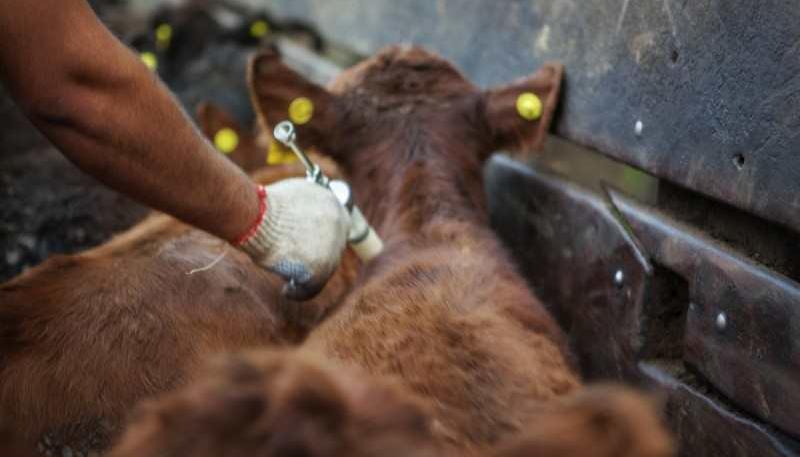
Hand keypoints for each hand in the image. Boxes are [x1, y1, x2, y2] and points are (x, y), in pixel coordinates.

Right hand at [238, 178, 349, 299]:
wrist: (259, 216)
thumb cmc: (264, 205)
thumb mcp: (291, 195)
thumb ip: (303, 208)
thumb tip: (299, 221)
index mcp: (332, 202)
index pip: (337, 224)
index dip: (323, 237)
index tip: (310, 246)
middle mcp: (339, 223)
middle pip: (333, 247)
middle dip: (317, 256)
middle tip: (300, 263)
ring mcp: (333, 247)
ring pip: (325, 267)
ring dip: (308, 274)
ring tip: (289, 282)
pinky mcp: (321, 268)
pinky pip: (313, 287)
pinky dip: (299, 291)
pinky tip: (287, 291)